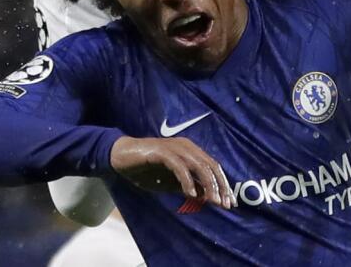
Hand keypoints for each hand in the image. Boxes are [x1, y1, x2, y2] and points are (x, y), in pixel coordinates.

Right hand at [110, 136, 233, 208]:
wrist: (120, 157)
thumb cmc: (146, 169)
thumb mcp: (171, 183)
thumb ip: (189, 187)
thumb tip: (207, 198)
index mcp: (191, 151)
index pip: (213, 167)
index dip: (223, 184)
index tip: (230, 202)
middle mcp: (186, 147)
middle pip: (210, 166)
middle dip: (219, 186)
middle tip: (224, 204)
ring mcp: (174, 148)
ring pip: (199, 165)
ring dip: (207, 184)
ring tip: (212, 201)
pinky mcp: (162, 152)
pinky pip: (179, 166)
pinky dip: (187, 180)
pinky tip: (189, 194)